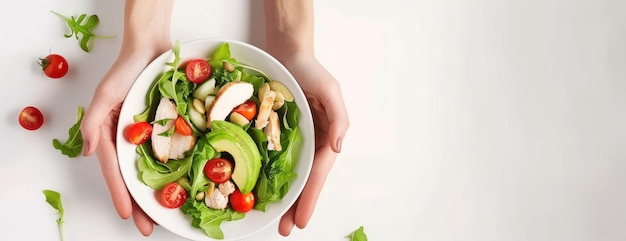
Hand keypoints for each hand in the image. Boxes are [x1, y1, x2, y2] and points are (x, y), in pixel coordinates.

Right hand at [80, 0, 172, 235]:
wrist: (153, 47)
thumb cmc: (126, 68)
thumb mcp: (105, 94)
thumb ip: (94, 123)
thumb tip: (90, 153)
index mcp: (113, 135)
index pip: (116, 171)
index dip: (121, 194)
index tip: (129, 215)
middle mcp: (132, 140)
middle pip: (136, 178)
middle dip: (141, 205)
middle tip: (149, 228)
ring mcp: (152, 136)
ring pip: (155, 171)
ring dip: (159, 194)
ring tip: (167, 217)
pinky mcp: (170, 128)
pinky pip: (175, 152)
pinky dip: (178, 169)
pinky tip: (186, 185)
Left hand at [272, 51, 349, 235]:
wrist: (287, 51)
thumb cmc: (310, 69)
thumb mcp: (330, 89)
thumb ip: (339, 118)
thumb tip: (338, 148)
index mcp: (326, 135)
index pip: (318, 173)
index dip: (310, 197)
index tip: (301, 220)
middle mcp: (311, 141)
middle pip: (304, 179)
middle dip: (297, 205)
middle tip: (286, 229)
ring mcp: (293, 138)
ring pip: (289, 173)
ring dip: (284, 197)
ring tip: (276, 220)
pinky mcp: (275, 133)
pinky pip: (273, 157)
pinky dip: (268, 175)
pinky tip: (260, 189)